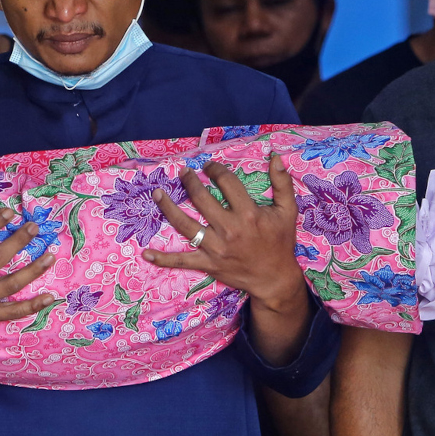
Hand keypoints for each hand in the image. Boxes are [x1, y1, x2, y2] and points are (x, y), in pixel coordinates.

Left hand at [142, 154, 304, 310]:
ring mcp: (216, 248)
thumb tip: (275, 157)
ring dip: (168, 207)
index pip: (226, 183)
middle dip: (189, 182)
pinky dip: (163, 259)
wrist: (275, 279)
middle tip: (183, 172)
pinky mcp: (208, 264)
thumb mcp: (288, 211)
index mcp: (248, 214)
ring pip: (185, 225)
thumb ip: (282, 183)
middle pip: (201, 199)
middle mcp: (229, 229)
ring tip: (158, 193)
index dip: (215, 170)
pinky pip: (182, 261)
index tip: (208, 166)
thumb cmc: (280, 242)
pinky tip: (146, 253)